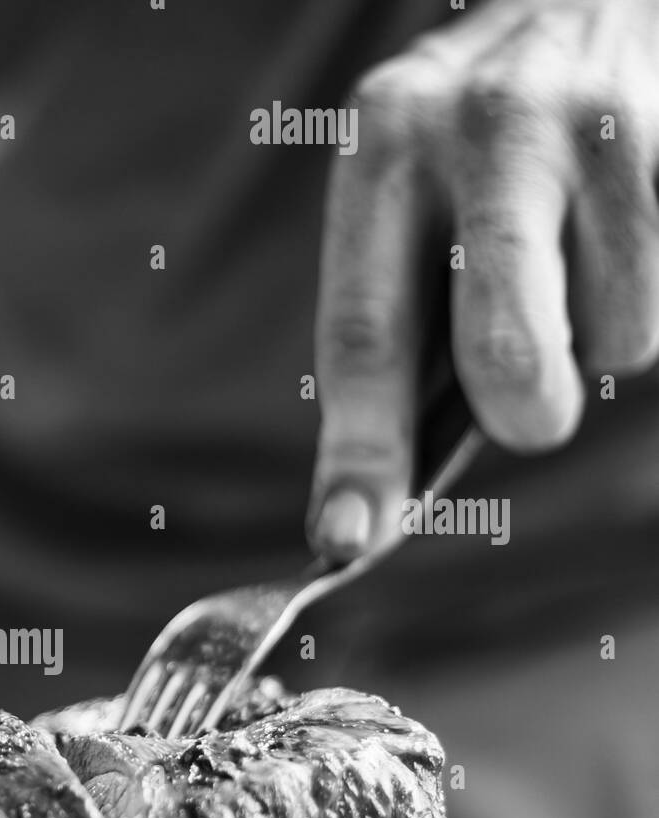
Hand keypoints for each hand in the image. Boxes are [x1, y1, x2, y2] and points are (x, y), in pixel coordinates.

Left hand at [308, 0, 658, 558]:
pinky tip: (625, 228)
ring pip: (616, 340)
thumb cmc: (479, 149)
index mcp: (383, 145)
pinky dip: (647, 297)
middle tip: (530, 407)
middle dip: (521, 413)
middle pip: (503, 351)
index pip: (364, 332)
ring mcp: (602, 122)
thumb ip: (392, 338)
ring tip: (580, 255)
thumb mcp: (405, 204)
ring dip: (599, 340)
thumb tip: (362, 513)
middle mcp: (485, 125)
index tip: (347, 537)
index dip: (360, 451)